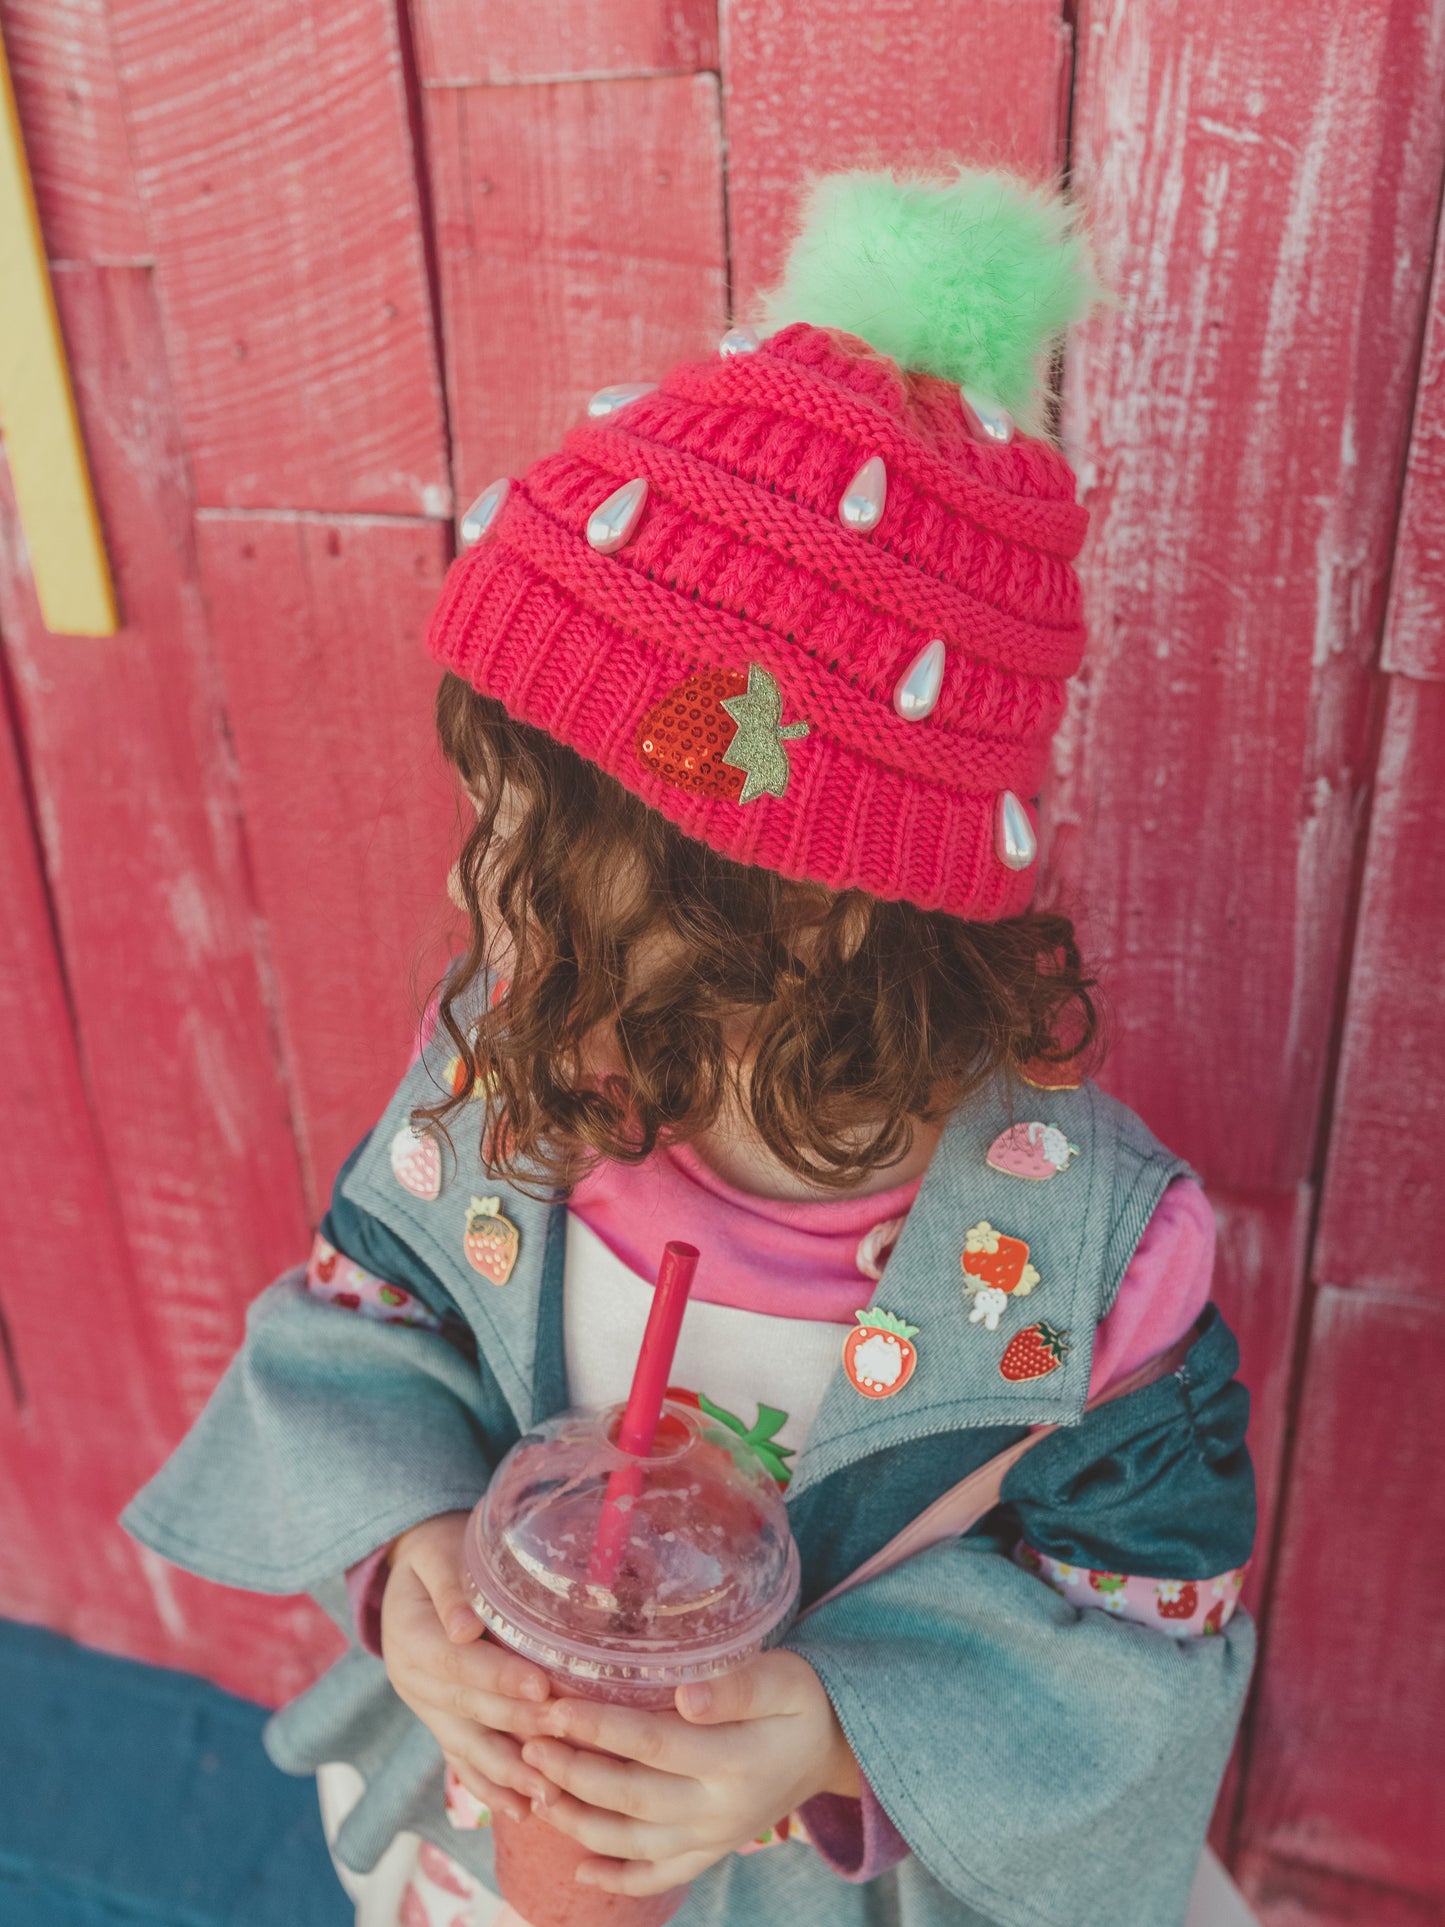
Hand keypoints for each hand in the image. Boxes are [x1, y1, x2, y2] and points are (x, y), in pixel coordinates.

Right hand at [380, 1510, 555, 1821]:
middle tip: (566, 1738)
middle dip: (519, 1726)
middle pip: (469, 1710)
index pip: (457, 1665)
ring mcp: (426, 1709)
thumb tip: (462, 1627)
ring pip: (467, 1747)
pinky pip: (463, 1762)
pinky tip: (524, 1810)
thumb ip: (451, 1585)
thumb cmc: (436, 1550)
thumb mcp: (436, 1553)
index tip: (540, 1687)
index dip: (498, 1678)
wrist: (410, 1569)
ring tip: (549, 1792)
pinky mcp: (442, 1722)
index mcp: (410, 1639)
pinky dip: (491, 1788)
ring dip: (508, 1773)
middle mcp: (413, 1682)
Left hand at [518, 1649, 859, 1896]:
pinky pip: (658, 1877)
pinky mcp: (709, 1853)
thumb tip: (686, 1696)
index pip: (653, 1745)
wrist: (830, 1748)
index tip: (555, 1708)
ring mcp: (712, 1839)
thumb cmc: (799, 1698)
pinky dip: (617, 1879)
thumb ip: (737, 1686)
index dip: (600, 1729)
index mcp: (735, 1760)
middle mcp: (719, 1810)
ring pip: (633, 1843)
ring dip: (579, 1823)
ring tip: (535, 1792)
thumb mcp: (782, 1677)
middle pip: (631, 1798)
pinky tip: (579, 1870)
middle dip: (574, 1773)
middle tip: (528, 1746)